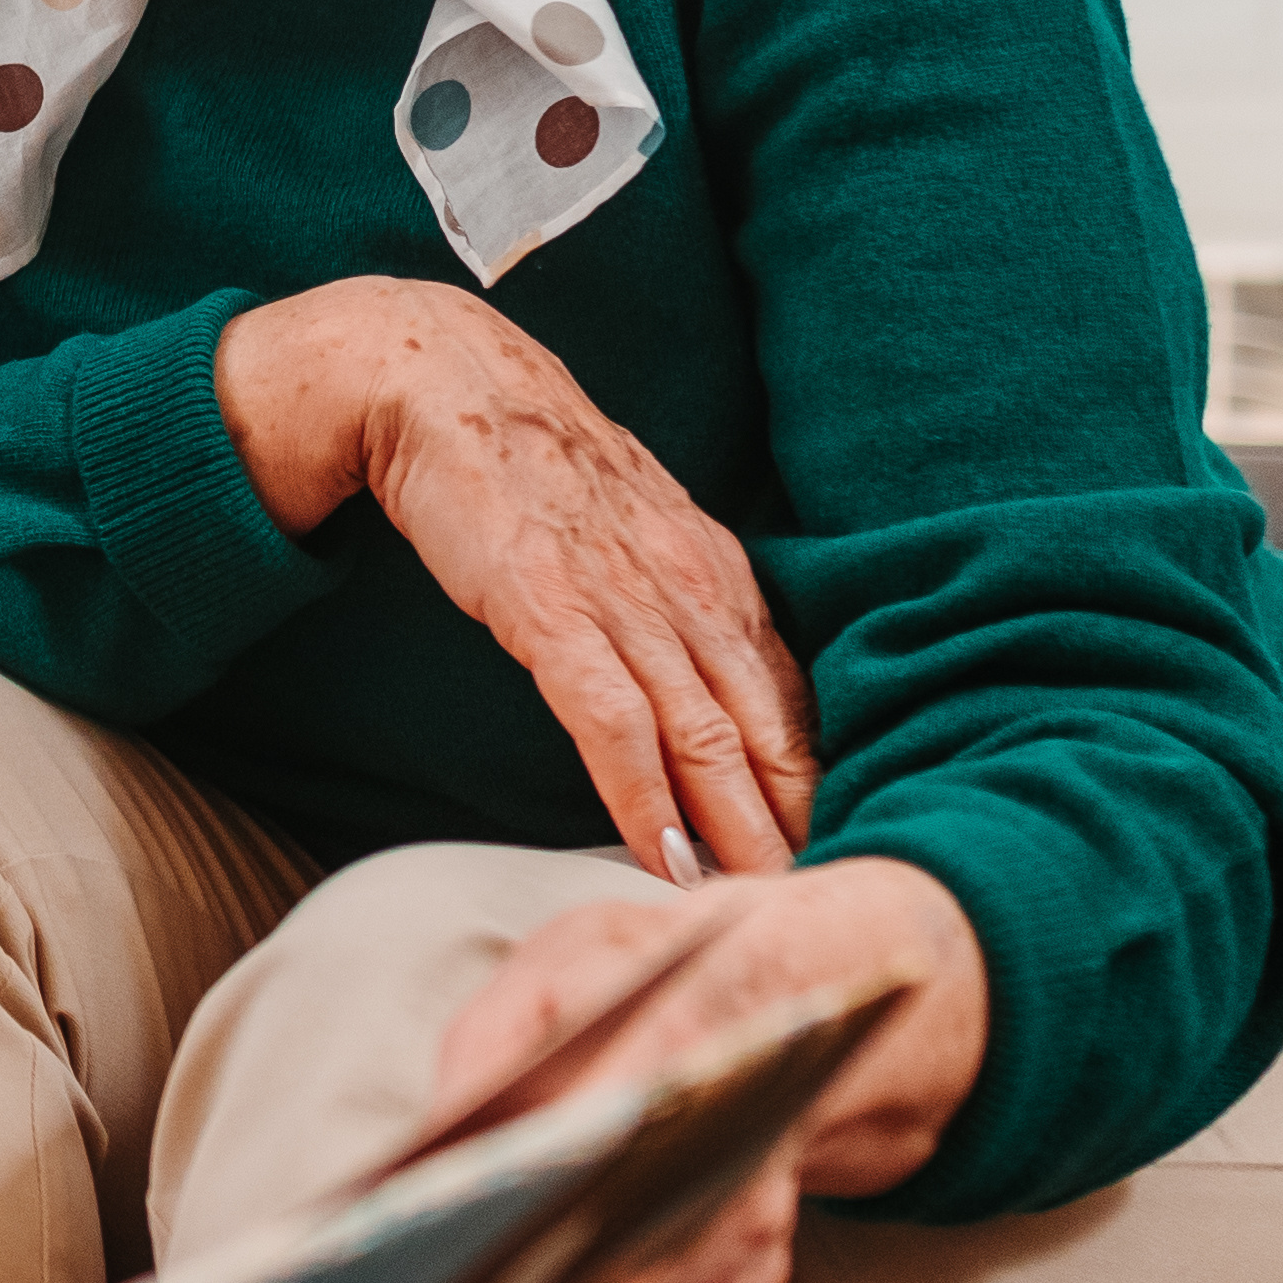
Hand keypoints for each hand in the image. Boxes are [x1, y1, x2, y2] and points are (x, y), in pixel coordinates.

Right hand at [214, 278, 820, 876]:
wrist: (446, 380)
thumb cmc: (532, 462)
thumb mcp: (635, 529)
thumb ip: (677, 604)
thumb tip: (710, 688)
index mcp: (716, 572)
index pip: (788, 697)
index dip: (815, 781)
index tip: (836, 847)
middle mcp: (689, 589)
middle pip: (763, 731)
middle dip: (797, 825)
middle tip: (824, 900)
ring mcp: (623, 601)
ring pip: (702, 737)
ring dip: (735, 832)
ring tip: (760, 902)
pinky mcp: (550, 611)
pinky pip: (610, 723)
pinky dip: (641, 797)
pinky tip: (661, 856)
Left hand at [423, 856, 990, 1282]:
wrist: (798, 996)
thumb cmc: (656, 980)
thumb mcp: (567, 960)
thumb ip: (493, 1037)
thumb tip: (434, 1131)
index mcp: (671, 1069)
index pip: (578, 1144)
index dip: (502, 1195)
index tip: (420, 1238)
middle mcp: (717, 1172)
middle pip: (603, 1270)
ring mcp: (735, 1245)